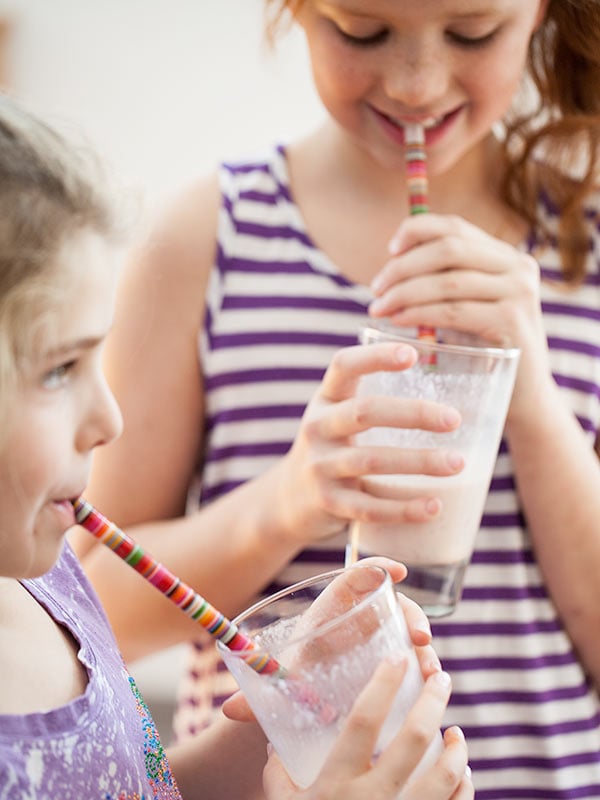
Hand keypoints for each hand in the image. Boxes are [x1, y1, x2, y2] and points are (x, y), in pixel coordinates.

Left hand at [222, 557, 439, 723]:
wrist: (302, 701)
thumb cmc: (291, 681)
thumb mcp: (280, 684)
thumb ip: (255, 694)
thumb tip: (228, 710)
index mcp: (330, 611)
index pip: (354, 578)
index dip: (376, 567)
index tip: (398, 571)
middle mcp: (358, 620)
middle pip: (390, 603)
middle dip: (411, 614)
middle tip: (420, 637)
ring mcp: (379, 639)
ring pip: (408, 630)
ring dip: (423, 645)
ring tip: (430, 669)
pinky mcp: (392, 662)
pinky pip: (413, 655)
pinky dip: (425, 664)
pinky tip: (432, 682)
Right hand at [262, 663, 472, 799]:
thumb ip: (278, 773)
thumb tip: (275, 739)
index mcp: (337, 785)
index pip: (364, 721)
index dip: (382, 685)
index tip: (397, 659)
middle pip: (414, 739)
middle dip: (433, 701)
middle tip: (441, 677)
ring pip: (446, 774)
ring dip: (456, 746)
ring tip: (455, 729)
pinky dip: (465, 786)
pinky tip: (462, 770)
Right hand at [272, 340, 463, 545]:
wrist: (289, 500)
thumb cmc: (332, 449)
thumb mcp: (338, 417)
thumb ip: (374, 402)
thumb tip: (452, 383)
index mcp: (325, 400)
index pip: (344, 366)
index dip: (375, 357)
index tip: (412, 354)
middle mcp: (317, 428)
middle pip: (365, 412)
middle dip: (413, 414)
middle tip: (453, 419)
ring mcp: (319, 467)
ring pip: (371, 461)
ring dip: (418, 462)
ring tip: (456, 463)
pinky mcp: (327, 503)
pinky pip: (369, 507)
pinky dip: (404, 508)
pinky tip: (434, 506)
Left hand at [369, 213, 552, 421]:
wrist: (522, 394)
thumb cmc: (483, 349)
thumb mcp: (465, 306)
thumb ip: (442, 281)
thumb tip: (392, 265)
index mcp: (505, 256)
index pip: (455, 227)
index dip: (416, 231)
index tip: (389, 250)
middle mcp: (517, 267)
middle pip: (448, 249)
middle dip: (403, 267)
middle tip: (376, 288)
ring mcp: (518, 293)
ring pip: (448, 282)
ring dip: (405, 292)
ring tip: (379, 308)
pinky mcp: (511, 321)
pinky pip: (454, 311)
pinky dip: (420, 313)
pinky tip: (399, 320)